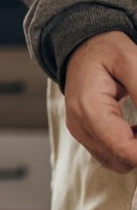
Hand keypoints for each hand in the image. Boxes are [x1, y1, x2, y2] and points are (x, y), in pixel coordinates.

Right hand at [64, 31, 136, 173]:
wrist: (82, 47)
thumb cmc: (105, 50)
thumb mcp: (131, 62)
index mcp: (88, 107)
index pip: (122, 148)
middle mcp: (79, 124)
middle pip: (121, 159)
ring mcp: (79, 130)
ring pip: (117, 162)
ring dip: (135, 149)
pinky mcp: (83, 133)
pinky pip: (110, 155)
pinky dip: (128, 148)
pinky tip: (135, 130)